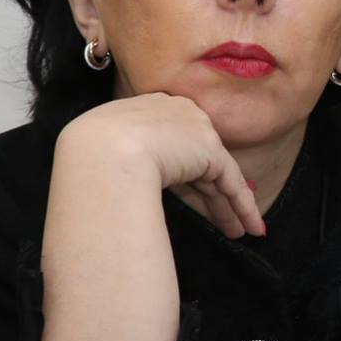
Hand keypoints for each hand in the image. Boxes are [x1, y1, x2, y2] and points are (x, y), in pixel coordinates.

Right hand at [57, 93, 264, 239]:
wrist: (100, 151)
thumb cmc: (89, 157)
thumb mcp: (104, 151)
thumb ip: (126, 159)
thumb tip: (128, 184)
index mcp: (143, 109)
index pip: (170, 146)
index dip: (182, 176)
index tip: (188, 198)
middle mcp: (174, 111)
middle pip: (196, 160)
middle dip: (209, 194)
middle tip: (222, 220)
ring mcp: (194, 128)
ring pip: (215, 175)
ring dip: (227, 207)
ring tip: (239, 231)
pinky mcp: (209, 150)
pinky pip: (230, 182)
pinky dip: (242, 206)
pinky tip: (251, 226)